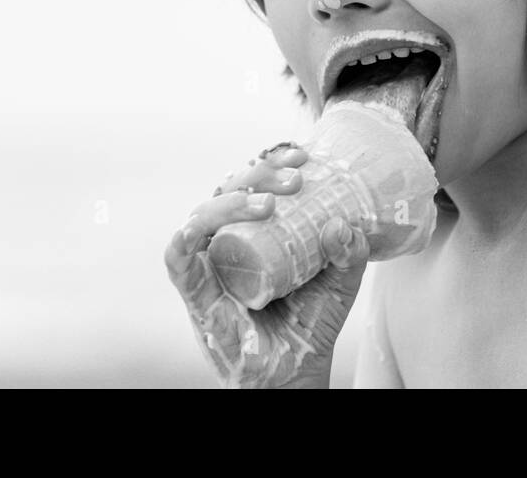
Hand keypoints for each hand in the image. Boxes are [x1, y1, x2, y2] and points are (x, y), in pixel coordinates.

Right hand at [163, 145, 370, 387]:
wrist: (296, 372)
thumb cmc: (311, 320)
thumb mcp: (341, 280)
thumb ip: (349, 252)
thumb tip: (341, 225)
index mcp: (256, 229)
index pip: (254, 181)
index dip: (271, 162)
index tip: (303, 155)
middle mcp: (228, 240)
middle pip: (228, 189)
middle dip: (259, 173)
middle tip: (296, 176)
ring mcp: (209, 264)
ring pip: (202, 214)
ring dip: (230, 200)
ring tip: (269, 203)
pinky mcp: (195, 293)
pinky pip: (177, 260)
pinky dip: (184, 237)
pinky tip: (202, 225)